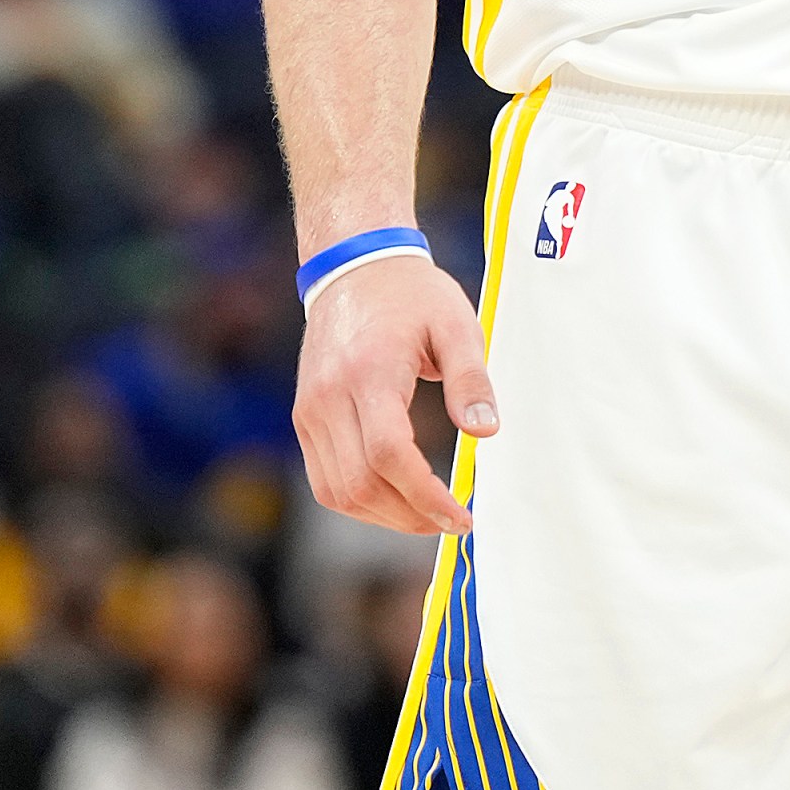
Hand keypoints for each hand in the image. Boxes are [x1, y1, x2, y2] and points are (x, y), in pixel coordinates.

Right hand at [294, 250, 494, 535]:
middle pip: (360, 484)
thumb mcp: (456, 324)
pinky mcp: (304, 417)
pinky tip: (395, 497)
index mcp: (369, 372)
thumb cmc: (411, 295)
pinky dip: (359, 500)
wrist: (354, 267)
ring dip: (383, 517)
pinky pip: (325, 479)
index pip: (390, 455)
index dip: (425, 497)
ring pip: (337, 492)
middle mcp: (329, 396)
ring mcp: (309, 410)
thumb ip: (471, 380)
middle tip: (452, 521)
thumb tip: (485, 432)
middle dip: (409, 517)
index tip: (461, 516)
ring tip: (427, 515)